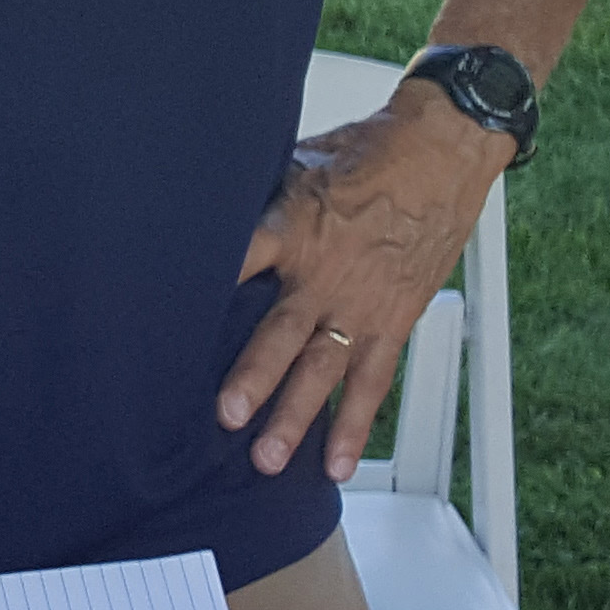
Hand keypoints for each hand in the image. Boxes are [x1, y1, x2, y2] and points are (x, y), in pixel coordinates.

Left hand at [219, 90, 508, 480]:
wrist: (444, 149)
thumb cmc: (371, 150)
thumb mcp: (302, 162)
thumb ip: (263, 199)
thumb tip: (215, 211)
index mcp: (292, 227)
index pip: (237, 262)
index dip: (200, 289)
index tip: (165, 321)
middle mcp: (323, 273)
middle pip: (279, 333)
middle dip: (252, 377)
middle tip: (226, 416)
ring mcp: (360, 302)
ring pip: (322, 368)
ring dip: (295, 415)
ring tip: (267, 457)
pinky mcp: (392, 320)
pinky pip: (372, 380)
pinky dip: (354, 423)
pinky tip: (337, 460)